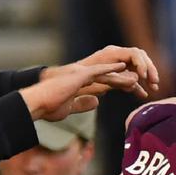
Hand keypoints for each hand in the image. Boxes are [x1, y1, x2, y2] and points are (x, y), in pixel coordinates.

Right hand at [22, 61, 136, 120]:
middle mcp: (81, 76)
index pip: (103, 83)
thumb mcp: (69, 107)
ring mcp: (79, 73)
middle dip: (125, 81)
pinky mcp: (78, 75)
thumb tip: (96, 101)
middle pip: (108, 77)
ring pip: (107, 74)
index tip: (132, 89)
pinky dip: (112, 69)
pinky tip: (123, 67)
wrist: (35, 103)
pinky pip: (98, 71)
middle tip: (141, 84)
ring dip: (123, 76)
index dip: (118, 86)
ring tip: (139, 78)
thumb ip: (82, 103)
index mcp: (79, 84)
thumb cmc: (47, 107)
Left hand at [75, 44, 160, 95]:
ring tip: (154, 89)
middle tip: (155, 83)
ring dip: (147, 77)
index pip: (134, 53)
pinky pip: (131, 78)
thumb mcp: (96, 81)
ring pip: (138, 67)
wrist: (61, 85)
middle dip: (149, 70)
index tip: (144, 77)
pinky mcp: (115, 75)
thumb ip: (117, 80)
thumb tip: (136, 79)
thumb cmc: (75, 82)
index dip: (143, 64)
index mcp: (110, 53)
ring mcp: (116, 64)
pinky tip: (144, 94)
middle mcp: (115, 56)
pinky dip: (138, 85)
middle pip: (140, 58)